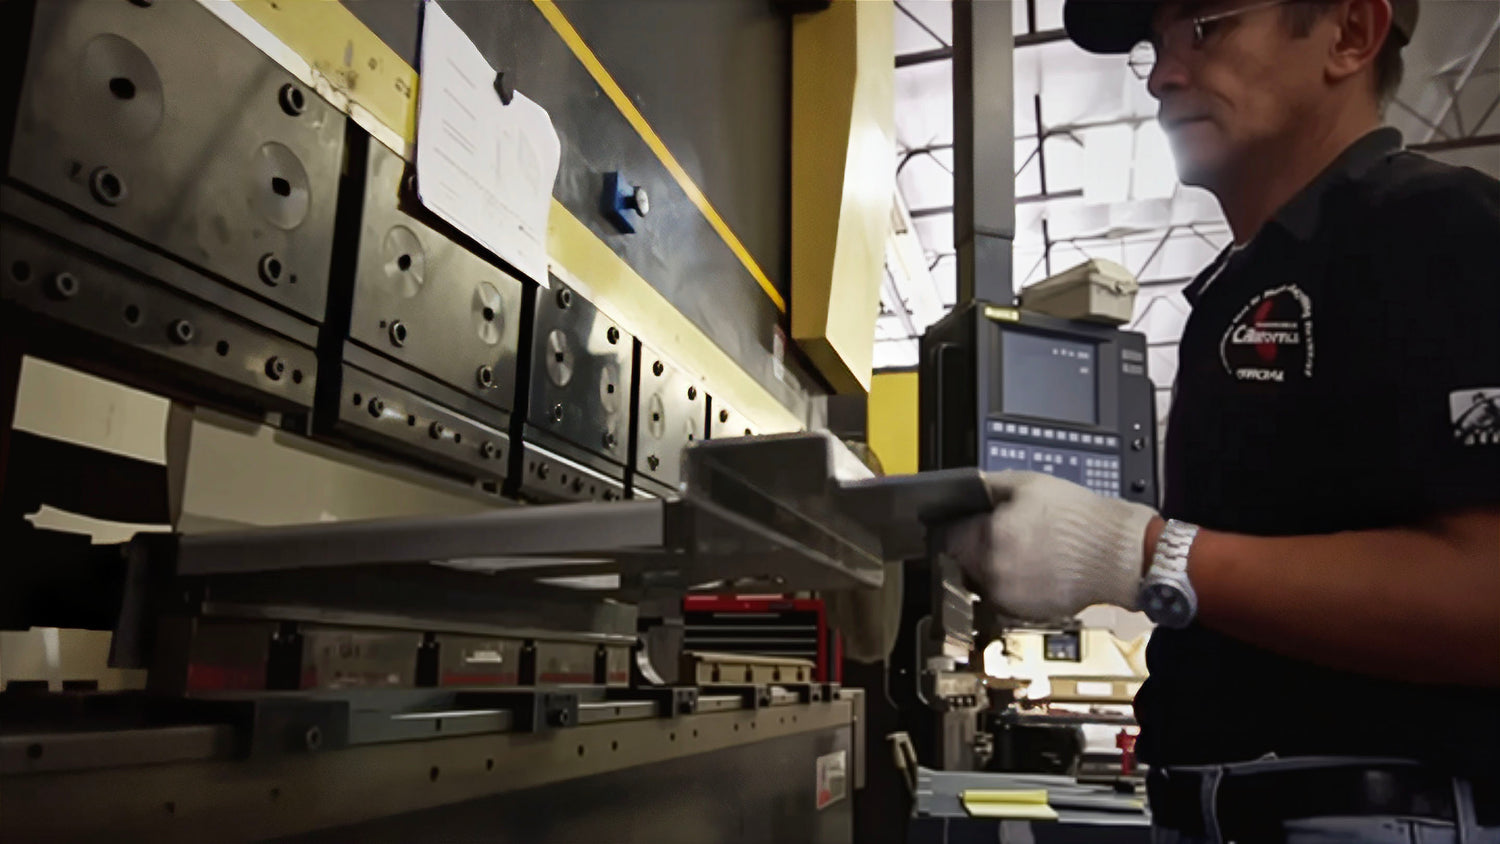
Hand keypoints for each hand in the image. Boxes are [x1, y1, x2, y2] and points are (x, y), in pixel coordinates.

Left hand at [943, 470, 1157, 621]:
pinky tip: (1034, 570)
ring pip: (981, 582)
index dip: (955, 526)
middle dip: (973, 548)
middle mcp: (993, 572)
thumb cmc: (1081, 520)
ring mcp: (1008, 598)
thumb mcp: (1030, 483)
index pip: (946, 536)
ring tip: (1024, 552)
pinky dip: (1012, 586)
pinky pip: (1003, 599)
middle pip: (961, 561)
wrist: (1119, 556)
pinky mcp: (1024, 615)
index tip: (963, 523)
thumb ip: (988, 485)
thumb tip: (964, 488)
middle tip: (1001, 535)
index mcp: (989, 537)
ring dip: (991, 569)